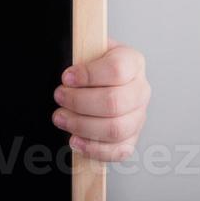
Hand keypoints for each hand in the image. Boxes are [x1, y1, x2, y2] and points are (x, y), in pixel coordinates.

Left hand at [52, 37, 149, 160]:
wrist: (96, 77)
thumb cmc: (89, 64)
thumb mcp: (85, 49)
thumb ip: (79, 56)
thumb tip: (68, 75)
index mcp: (132, 62)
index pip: (116, 69)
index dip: (88, 75)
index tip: (66, 77)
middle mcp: (140, 89)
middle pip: (114, 102)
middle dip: (79, 103)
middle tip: (59, 97)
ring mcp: (139, 115)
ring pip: (116, 128)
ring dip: (82, 126)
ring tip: (61, 118)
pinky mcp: (132, 137)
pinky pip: (119, 150)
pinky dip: (94, 149)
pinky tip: (75, 140)